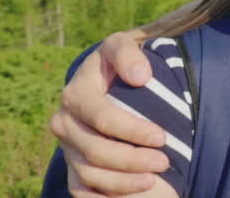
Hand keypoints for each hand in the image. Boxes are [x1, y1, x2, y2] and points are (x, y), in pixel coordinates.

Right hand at [49, 30, 166, 195]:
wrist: (105, 80)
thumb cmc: (119, 62)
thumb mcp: (122, 46)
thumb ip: (128, 54)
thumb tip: (140, 76)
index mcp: (76, 93)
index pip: (103, 118)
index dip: (132, 131)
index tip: (162, 137)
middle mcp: (65, 122)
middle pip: (96, 151)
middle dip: (132, 160)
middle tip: (164, 162)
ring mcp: (67, 147)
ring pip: (90, 174)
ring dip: (122, 182)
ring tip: (152, 180)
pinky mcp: (71, 166)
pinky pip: (80, 191)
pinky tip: (129, 197)